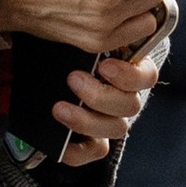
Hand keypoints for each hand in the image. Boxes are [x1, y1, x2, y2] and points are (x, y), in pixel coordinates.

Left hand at [51, 42, 162, 165]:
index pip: (146, 76)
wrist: (39, 77)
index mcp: (127, 70)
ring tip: (59, 108)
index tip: (104, 66)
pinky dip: (78, 151)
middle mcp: (124, 98)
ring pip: (117, 129)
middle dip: (101, 95)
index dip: (129, 76)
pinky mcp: (93, 143)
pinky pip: (94, 152)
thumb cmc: (65, 51)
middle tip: (73, 79)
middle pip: (131, 106)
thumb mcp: (76, 42)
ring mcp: (110, 122)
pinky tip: (60, 143)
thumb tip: (86, 34)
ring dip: (87, 120)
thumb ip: (87, 42)